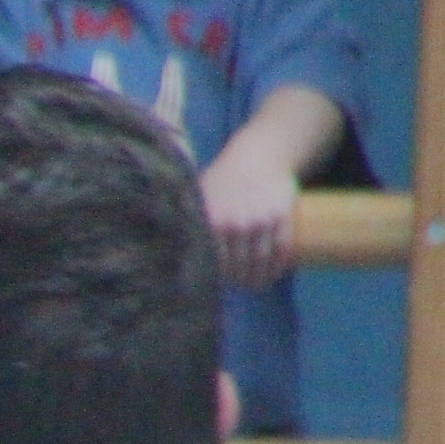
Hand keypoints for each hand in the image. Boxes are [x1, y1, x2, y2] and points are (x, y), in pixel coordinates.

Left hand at [200, 143, 299, 290]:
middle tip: (239, 286)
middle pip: (237, 265)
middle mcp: (235, 223)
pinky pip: (280, 248)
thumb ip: (187, 222)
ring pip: (259, 260)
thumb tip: (163, 250)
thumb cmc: (221, 181)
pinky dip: (277, 266)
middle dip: (239, 280)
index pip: (212, 262)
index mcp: (211, 222)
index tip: (215, 285)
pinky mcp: (281, 216)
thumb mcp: (199, 198)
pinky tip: (274, 274)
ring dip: (258, 278)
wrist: (256, 157)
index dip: (215, 277)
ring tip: (255, 285)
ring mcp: (260, 220)